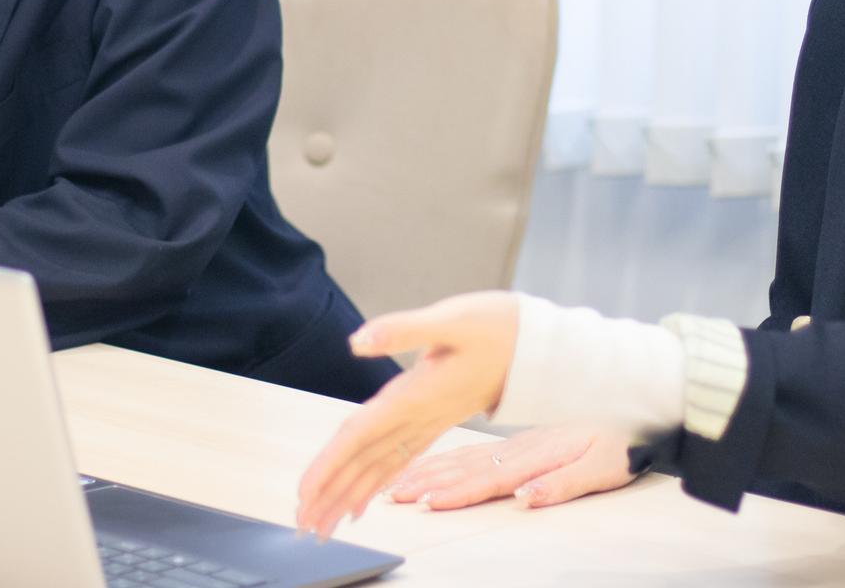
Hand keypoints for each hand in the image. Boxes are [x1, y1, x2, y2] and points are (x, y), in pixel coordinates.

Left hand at [295, 292, 518, 539]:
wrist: (541, 346)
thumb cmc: (499, 327)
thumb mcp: (452, 319)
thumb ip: (402, 330)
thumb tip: (357, 340)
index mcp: (415, 395)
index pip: (361, 437)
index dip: (330, 465)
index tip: (304, 493)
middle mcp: (419, 416)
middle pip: (366, 461)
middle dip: (332, 493)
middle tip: (303, 524)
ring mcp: (429, 421)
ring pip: (382, 466)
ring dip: (350, 494)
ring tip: (323, 521)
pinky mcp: (437, 418)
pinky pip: (401, 459)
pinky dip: (378, 480)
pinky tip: (364, 497)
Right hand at [383, 424, 635, 511]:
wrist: (637, 400)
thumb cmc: (623, 439)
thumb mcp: (603, 466)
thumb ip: (563, 483)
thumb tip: (526, 498)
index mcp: (537, 455)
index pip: (490, 478)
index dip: (456, 493)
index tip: (426, 501)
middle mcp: (519, 447)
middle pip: (464, 468)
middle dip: (425, 482)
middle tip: (392, 495)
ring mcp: (516, 442)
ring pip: (463, 459)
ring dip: (428, 470)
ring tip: (397, 483)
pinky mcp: (519, 441)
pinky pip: (474, 452)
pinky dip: (446, 459)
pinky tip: (429, 465)